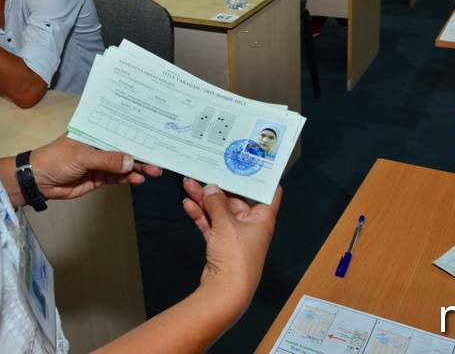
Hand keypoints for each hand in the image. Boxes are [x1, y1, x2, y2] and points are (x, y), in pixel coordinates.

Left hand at [30, 136, 162, 200]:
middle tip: (158, 160)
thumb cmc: (57, 159)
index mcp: (94, 132)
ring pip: (124, 164)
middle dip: (141, 153)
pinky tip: (139, 179)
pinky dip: (128, 178)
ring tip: (154, 171)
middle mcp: (100, 145)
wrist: (40, 181)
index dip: (136, 132)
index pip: (118, 129)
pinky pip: (118, 177)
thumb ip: (107, 159)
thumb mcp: (82, 156)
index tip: (154, 134)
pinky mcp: (100, 177)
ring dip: (138, 167)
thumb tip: (130, 160)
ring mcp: (101, 162)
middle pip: (124, 148)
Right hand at [183, 179, 280, 300]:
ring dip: (204, 199)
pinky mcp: (221, 244)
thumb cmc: (236, 258)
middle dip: (218, 187)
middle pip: (235, 199)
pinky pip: (210, 224)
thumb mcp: (226, 224)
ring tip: (188, 183)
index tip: (248, 162)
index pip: (267, 192)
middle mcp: (251, 225)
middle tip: (204, 171)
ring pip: (219, 211)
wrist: (226, 291)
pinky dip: (200, 215)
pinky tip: (188, 204)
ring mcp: (235, 235)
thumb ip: (216, 203)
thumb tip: (211, 188)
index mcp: (262, 217)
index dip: (259, 177)